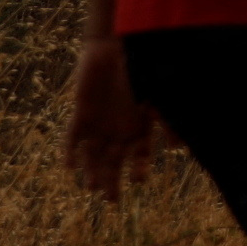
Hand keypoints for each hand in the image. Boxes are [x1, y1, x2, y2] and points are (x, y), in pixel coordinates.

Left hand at [65, 37, 165, 197]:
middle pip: (114, 162)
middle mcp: (117, 129)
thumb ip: (167, 120)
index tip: (139, 181)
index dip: (139, 168)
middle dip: (113, 181)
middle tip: (112, 201)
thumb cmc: (139, 68)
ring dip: (92, 171)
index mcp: (138, 127)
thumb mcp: (157, 95)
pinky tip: (69, 167)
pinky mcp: (81, 113)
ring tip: (91, 188)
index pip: (140, 155)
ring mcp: (98, 123)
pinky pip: (72, 137)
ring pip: (93, 154)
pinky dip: (70, 152)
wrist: (114, 45)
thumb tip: (177, 147)